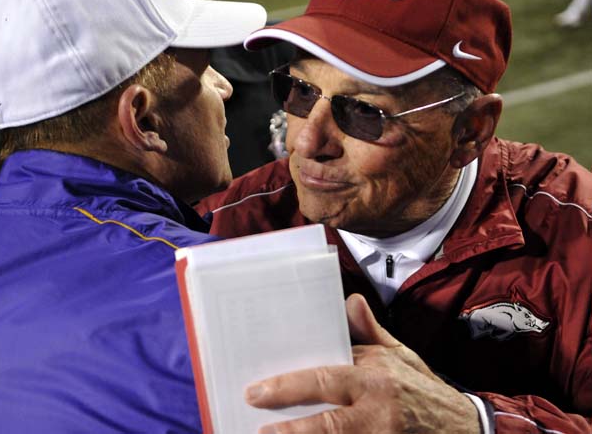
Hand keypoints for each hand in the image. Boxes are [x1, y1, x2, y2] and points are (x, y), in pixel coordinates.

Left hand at [244, 294, 479, 433]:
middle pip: (328, 421)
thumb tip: (348, 301)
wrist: (463, 426)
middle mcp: (379, 408)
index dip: (290, 386)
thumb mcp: (399, 354)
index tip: (258, 391)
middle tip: (259, 425)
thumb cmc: (421, 387)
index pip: (326, 378)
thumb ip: (369, 332)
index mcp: (376, 375)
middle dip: (290, 426)